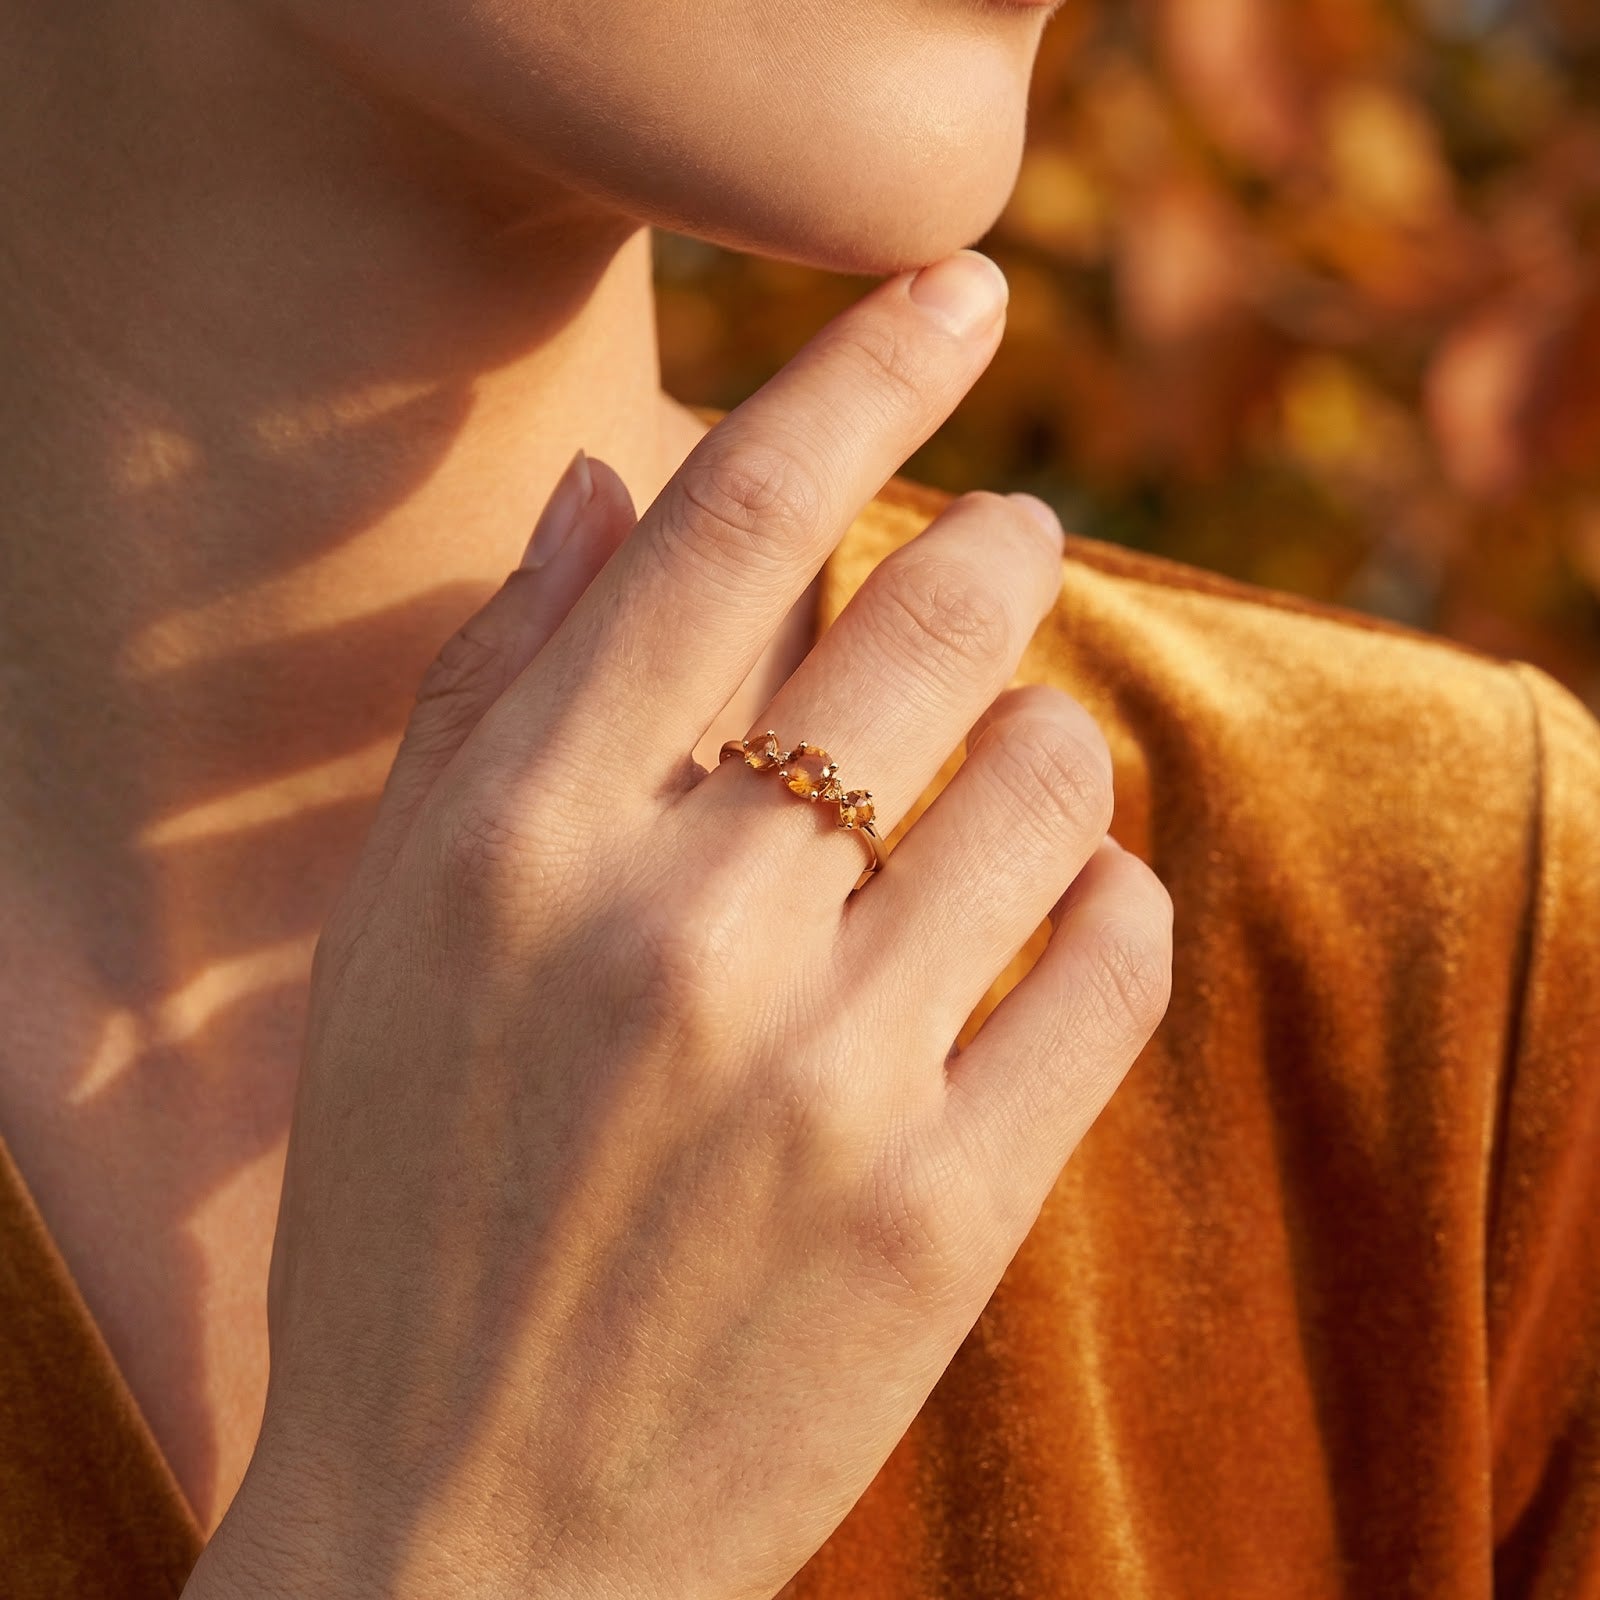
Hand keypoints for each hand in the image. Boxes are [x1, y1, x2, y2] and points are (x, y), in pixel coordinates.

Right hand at [186, 249, 1173, 1599]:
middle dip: (1004, 545)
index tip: (959, 290)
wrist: (466, 1526)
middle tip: (1019, 537)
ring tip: (1020, 768)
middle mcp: (678, 925)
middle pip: (930, 617)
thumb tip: (615, 492)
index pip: (735, 516)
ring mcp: (823, 1071)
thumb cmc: (411, 1203)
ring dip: (1061, 740)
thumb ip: (498, 693)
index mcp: (523, 838)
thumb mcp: (396, 933)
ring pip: (1057, 779)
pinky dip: (1117, 908)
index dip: (865, 368)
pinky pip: (1116, 963)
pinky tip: (1065, 915)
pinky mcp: (942, 1206)